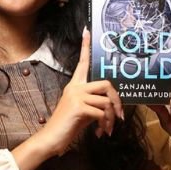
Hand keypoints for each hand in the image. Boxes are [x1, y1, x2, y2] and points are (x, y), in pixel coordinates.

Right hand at [34, 28, 124, 156]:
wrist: (51, 139)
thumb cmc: (67, 126)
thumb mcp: (82, 111)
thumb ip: (94, 103)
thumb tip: (111, 106)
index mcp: (74, 86)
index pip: (82, 62)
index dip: (85, 46)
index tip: (87, 30)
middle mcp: (75, 87)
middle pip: (106, 83)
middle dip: (117, 101)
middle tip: (119, 116)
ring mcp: (76, 96)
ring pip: (106, 101)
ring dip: (110, 119)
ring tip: (106, 130)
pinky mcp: (79, 107)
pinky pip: (101, 112)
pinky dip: (104, 124)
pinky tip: (99, 133)